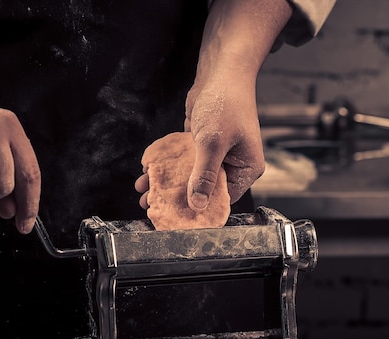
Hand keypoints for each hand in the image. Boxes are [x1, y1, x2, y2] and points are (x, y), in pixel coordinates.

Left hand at [137, 0, 291, 212]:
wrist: (221, 72)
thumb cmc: (225, 104)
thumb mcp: (213, 143)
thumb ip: (203, 175)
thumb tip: (198, 204)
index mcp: (245, 170)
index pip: (221, 199)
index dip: (198, 210)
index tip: (173, 217)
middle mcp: (233, 165)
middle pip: (203, 190)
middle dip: (175, 197)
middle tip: (150, 204)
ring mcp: (217, 155)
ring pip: (190, 176)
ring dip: (167, 183)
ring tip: (144, 189)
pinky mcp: (203, 145)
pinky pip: (184, 162)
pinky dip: (168, 166)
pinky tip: (149, 171)